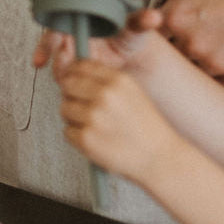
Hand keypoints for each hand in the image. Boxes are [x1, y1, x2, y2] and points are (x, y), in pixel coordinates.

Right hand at [5, 0, 162, 73]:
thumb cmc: (129, 36)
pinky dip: (47, 57)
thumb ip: (142, 22)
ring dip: (41, 39)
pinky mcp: (59, 47)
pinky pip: (49, 51)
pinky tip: (42, 64)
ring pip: (45, 27)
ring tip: (39, 56)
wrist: (123, 63)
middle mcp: (71, 6)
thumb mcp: (137, 29)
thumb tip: (155, 18)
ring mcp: (63, 27)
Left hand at [57, 59, 184, 184]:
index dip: (74, 74)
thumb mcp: (133, 93)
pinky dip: (76, 137)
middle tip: (81, 106)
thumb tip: (75, 74)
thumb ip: (106, 81)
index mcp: (118, 81)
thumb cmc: (146, 128)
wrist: (159, 158)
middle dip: (71, 95)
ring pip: (65, 108)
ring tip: (93, 126)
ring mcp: (94, 117)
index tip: (74, 81)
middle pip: (67, 85)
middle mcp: (105, 95)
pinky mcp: (86, 138)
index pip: (81, 66)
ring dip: (73, 117)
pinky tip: (95, 139)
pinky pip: (67, 131)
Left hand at [160, 0, 223, 85]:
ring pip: (192, 74)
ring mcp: (214, 62)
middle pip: (168, 60)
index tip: (157, 41)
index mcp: (175, 16)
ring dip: (196, 65)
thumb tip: (156, 18)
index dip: (152, 39)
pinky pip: (216, 83)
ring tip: (210, 49)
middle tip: (185, 45)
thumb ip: (173, 0)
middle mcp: (191, 43)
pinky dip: (218, 73)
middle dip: (173, 53)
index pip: (148, 39)